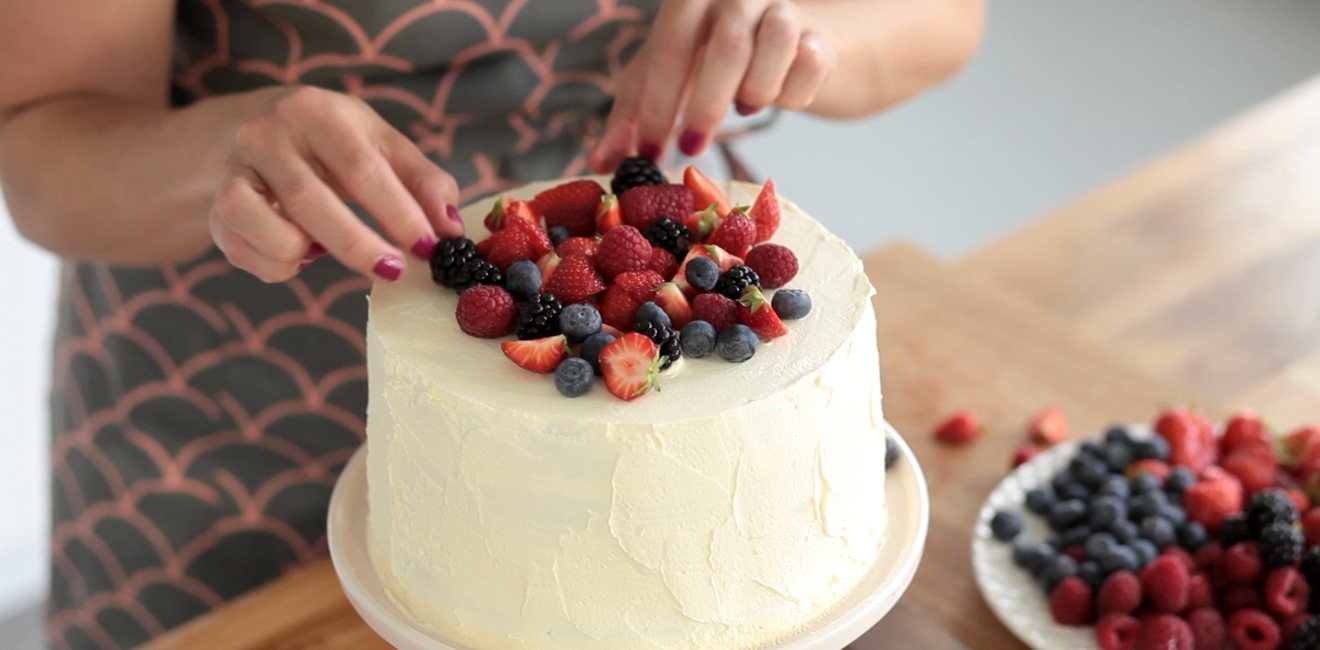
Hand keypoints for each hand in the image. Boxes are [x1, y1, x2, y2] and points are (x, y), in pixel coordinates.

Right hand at [210, 87, 463, 282]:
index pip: (359, 166)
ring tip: (328, 248)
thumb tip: (452, 229)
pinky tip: (301, 250)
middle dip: (357, 245)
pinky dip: (278, 266)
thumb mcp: (387, 147)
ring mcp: (233, 170)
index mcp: (315, 111)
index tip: (429, 247)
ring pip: (266, 230)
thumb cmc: (341, 144)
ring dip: (306, 254)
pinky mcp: (216, 209)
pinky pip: (243, 252)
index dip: (396, 212)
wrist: (268, 131)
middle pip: (309, 201)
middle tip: (394, 271)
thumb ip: (427, 184)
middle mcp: (265, 134)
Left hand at [589, 0, 835, 172]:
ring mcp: (783, 9)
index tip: (648, 153)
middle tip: (691, 150)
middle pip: (728, 45)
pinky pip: (810, 64)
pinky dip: (792, 95)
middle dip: (706, 106)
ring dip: (756, 91)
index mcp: (690, 2)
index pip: (670, 46)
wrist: (787, 46)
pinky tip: (777, 99)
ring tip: (743, 108)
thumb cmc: (712, 64)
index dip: (658, 104)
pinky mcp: (820, 37)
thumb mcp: (665, 81)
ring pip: (777, 43)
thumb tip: (597, 162)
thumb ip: (632, 117)